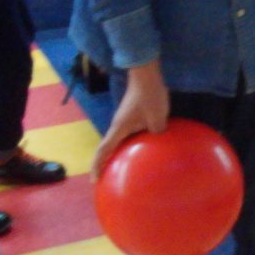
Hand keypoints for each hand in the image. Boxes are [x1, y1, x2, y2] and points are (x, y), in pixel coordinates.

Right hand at [91, 59, 168, 178]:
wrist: (146, 74)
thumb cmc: (149, 96)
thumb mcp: (157, 118)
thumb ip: (156, 134)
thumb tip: (159, 147)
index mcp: (119, 128)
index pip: (103, 150)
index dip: (97, 166)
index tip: (95, 180)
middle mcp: (118, 126)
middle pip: (109, 148)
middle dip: (107, 163)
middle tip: (110, 179)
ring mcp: (124, 120)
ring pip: (120, 141)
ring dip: (120, 153)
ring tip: (128, 168)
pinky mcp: (132, 115)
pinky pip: (130, 134)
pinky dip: (132, 144)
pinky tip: (145, 147)